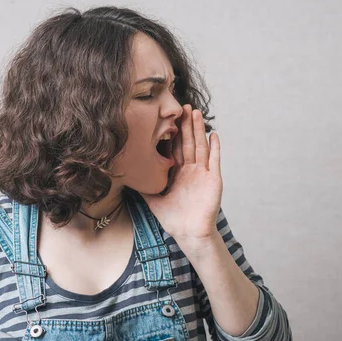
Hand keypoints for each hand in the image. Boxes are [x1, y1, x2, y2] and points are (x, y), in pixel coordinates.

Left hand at [140, 104, 222, 243]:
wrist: (189, 233)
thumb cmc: (173, 220)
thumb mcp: (154, 199)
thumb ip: (143, 187)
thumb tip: (126, 177)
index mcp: (178, 173)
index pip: (175, 148)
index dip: (173, 133)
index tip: (169, 117)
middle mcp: (191, 171)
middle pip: (188, 143)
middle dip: (186, 125)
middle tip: (184, 106)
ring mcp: (203, 174)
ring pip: (201, 147)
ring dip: (199, 130)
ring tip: (197, 113)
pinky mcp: (213, 180)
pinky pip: (214, 161)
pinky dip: (215, 148)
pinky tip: (214, 135)